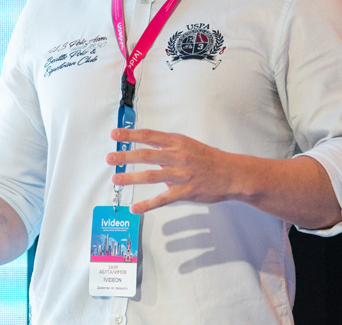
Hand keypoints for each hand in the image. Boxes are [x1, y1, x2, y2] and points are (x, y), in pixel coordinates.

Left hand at [106, 128, 237, 214]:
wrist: (232, 173)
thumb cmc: (209, 159)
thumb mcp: (189, 146)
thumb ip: (169, 150)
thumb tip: (152, 158)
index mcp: (178, 142)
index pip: (149, 135)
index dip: (130, 134)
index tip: (114, 134)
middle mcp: (178, 156)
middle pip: (147, 154)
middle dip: (125, 155)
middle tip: (109, 158)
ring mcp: (182, 174)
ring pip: (152, 176)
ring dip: (131, 178)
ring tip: (116, 179)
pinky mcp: (186, 191)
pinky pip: (163, 199)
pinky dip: (147, 204)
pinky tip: (135, 208)